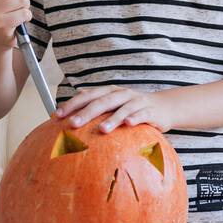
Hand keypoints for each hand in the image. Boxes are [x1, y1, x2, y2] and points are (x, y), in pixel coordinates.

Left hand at [55, 86, 174, 132]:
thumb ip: (95, 104)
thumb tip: (71, 107)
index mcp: (109, 92)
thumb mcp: (113, 104)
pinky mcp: (150, 111)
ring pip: (122, 108)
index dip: (73, 104)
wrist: (164, 107)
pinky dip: (135, 118)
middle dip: (87, 112)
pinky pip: (142, 114)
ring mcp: (137, 101)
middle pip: (102, 101)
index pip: (88, 96)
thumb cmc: (133, 109)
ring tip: (101, 130)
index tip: (58, 115)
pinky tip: (128, 124)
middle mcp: (122, 94)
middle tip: (73, 124)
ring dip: (112, 118)